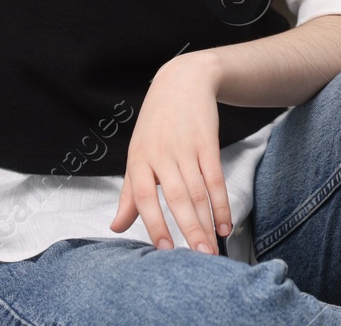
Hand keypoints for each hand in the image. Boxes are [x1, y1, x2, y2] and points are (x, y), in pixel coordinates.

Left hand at [109, 52, 230, 254]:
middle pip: (177, 198)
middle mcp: (161, 155)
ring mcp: (186, 148)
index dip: (155, 225)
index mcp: (139, 161)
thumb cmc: (156, 125)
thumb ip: (130, 194)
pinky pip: (215, 178)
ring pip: (198, 192)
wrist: (182, 81)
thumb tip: (116, 227)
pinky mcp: (207, 143)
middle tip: (198, 258)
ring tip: (213, 248)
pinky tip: (224, 222)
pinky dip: (221, 202)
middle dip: (188, 230)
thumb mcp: (137, 155)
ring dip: (207, 222)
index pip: (145, 198)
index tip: (165, 251)